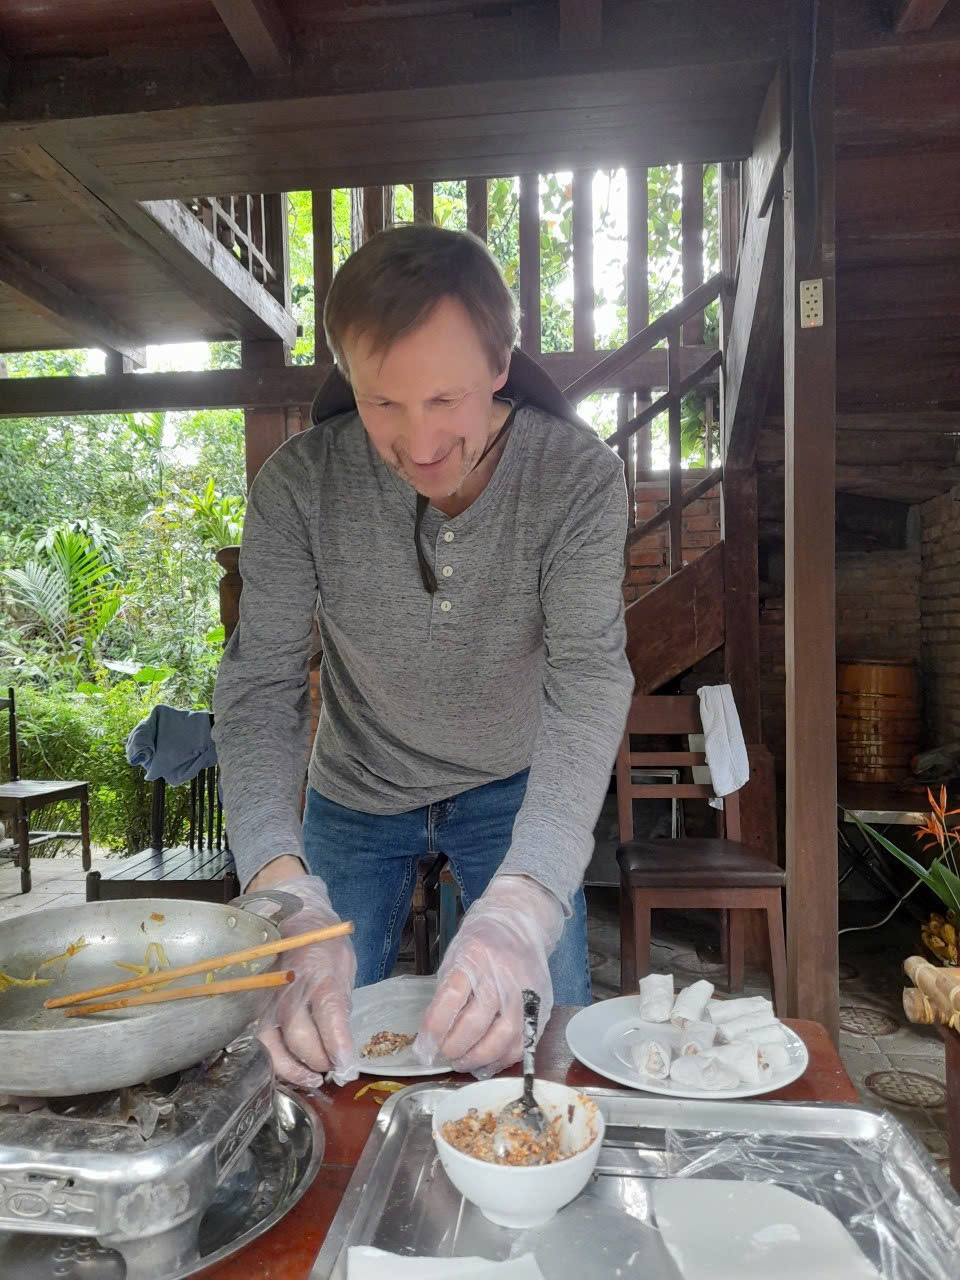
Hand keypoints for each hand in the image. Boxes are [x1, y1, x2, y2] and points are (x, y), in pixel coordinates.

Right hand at [248, 873, 358, 1088]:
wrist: (292, 917)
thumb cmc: (324, 943)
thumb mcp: (344, 963)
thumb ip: (341, 1000)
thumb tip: (343, 1042)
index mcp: (319, 969)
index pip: (329, 1013)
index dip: (338, 1045)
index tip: (347, 1068)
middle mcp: (289, 985)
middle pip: (299, 1034)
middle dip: (319, 1059)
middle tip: (335, 1068)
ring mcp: (268, 996)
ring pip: (274, 1043)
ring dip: (295, 1069)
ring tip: (314, 1078)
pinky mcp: (256, 1006)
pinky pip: (262, 1041)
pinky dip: (276, 1062)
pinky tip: (293, 1070)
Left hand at [414, 875, 563, 1077]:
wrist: (521, 922)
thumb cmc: (482, 942)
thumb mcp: (455, 957)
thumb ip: (447, 994)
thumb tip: (434, 1037)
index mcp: (474, 956)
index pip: (451, 998)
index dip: (434, 1029)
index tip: (424, 1046)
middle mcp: (503, 973)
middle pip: (477, 1022)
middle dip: (455, 1047)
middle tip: (444, 1054)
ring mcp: (526, 991)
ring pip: (504, 1038)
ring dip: (479, 1058)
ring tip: (463, 1060)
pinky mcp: (542, 1005)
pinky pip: (524, 1043)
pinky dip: (503, 1058)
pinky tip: (488, 1060)